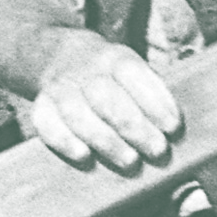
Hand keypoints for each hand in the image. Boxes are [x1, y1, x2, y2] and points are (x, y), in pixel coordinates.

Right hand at [26, 28, 183, 171]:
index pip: (135, 76)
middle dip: (135, 127)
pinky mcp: (41, 106)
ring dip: (106, 140)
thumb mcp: (131, 69)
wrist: (59, 54)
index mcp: (115, 58)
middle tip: (157, 151)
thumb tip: (175, 133)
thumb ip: (150, 94)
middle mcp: (86, 71)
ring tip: (130, 161)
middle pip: (108, 99)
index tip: (173, 128)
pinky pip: (47, 124)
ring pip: (79, 115)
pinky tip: (84, 156)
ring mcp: (61, 88)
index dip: (155, 102)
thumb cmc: (110, 75)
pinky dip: (65, 141)